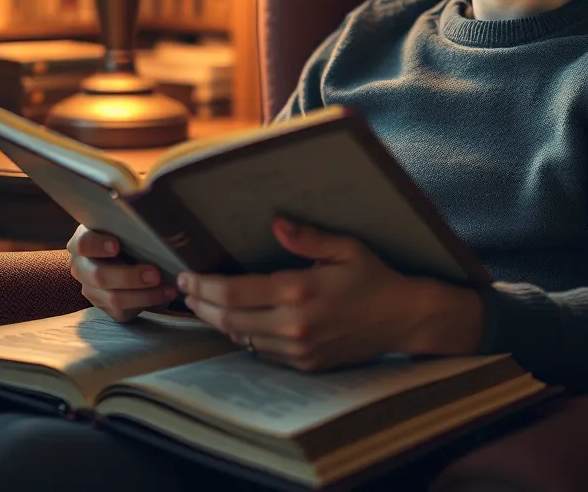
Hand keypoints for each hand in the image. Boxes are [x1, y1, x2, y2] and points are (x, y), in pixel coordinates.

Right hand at [67, 225, 176, 322]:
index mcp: (83, 242)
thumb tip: (149, 207)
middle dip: (129, 277)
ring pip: (113, 298)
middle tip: (155, 274)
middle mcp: (82, 267)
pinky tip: (165, 294)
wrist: (125, 257)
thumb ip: (130, 222)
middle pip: (99, 276)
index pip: (84, 243)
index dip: (98, 245)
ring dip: (144, 295)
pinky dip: (147, 303)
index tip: (116, 245)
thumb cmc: (128, 235)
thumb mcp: (124, 226)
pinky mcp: (104, 308)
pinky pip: (123, 311)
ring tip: (168, 288)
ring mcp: (91, 290)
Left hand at [178, 217, 484, 370]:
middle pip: (228, 319)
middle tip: (184, 289)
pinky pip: (261, 352)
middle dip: (200, 304)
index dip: (203, 285)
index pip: (234, 293)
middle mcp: (293, 326)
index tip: (186, 276)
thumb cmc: (374, 277)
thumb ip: (307, 237)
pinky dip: (242, 335)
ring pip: (241, 338)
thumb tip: (275, 223)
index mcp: (299, 292)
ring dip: (217, 321)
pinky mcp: (305, 364)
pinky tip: (236, 320)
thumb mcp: (345, 247)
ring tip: (202, 303)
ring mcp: (298, 350)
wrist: (403, 319)